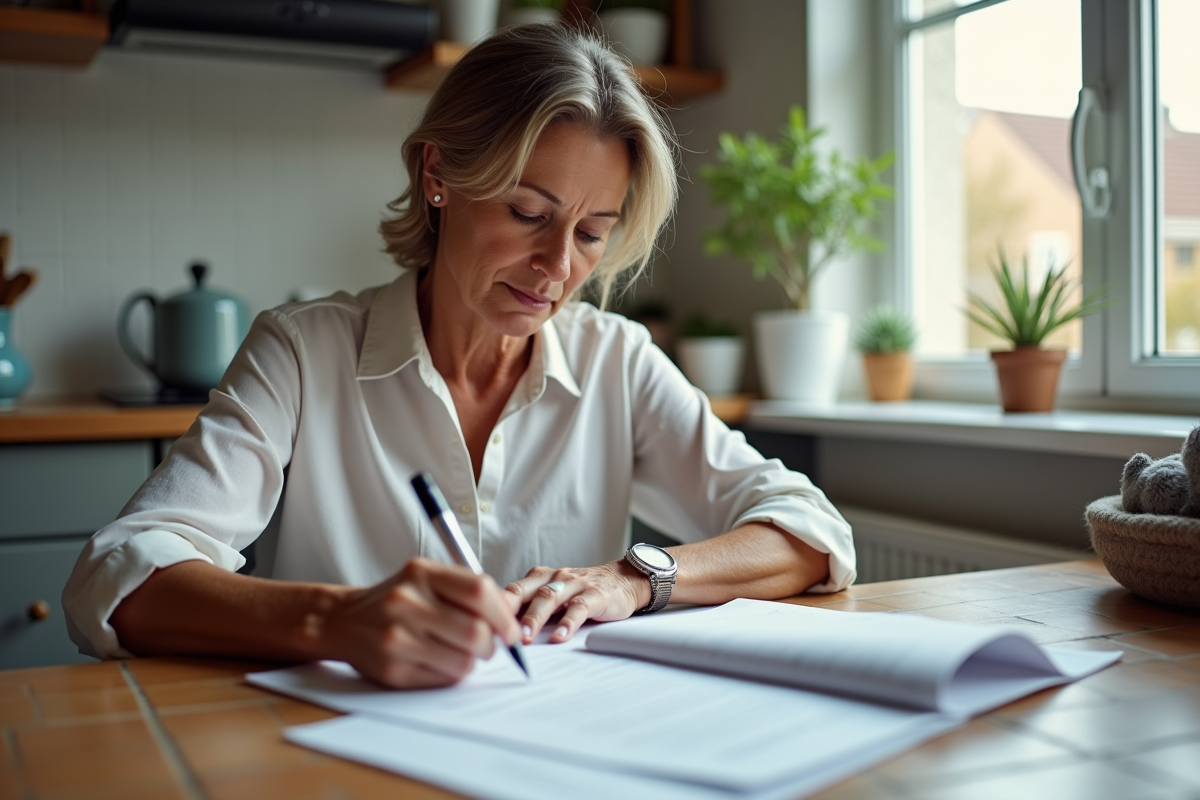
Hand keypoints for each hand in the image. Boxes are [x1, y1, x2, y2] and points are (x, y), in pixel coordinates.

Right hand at [319, 558, 521, 688]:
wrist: (344, 621)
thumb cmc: (398, 599)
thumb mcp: (429, 579)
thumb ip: (470, 590)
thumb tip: (513, 611)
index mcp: (421, 573)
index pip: (478, 592)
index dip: (504, 615)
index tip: (510, 631)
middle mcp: (406, 602)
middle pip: (475, 632)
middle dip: (491, 645)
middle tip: (487, 646)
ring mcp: (396, 638)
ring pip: (463, 662)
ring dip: (471, 662)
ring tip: (459, 652)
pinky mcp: (392, 670)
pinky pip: (443, 680)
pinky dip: (451, 674)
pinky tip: (438, 661)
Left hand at [505, 561, 650, 643]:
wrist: (623, 580)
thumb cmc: (582, 591)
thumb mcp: (553, 594)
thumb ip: (529, 607)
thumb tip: (498, 631)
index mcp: (539, 577)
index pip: (512, 590)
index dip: (495, 606)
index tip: (480, 624)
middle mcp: (555, 577)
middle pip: (528, 592)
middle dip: (511, 612)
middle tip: (497, 632)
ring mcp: (575, 585)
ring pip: (550, 598)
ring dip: (536, 618)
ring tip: (525, 638)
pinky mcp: (596, 595)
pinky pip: (580, 608)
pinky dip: (568, 622)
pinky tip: (561, 636)